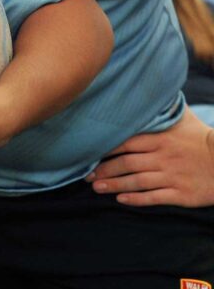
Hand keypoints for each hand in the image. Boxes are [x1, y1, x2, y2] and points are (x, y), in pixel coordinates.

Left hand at [86, 108, 213, 206]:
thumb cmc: (202, 138)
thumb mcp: (183, 119)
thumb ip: (162, 109)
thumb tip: (149, 88)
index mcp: (160, 139)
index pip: (125, 143)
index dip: (105, 149)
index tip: (89, 153)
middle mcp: (163, 158)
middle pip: (126, 163)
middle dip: (104, 170)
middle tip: (87, 175)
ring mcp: (172, 177)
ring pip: (137, 182)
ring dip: (114, 185)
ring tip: (97, 188)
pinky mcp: (182, 195)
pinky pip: (154, 198)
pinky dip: (136, 199)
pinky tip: (121, 200)